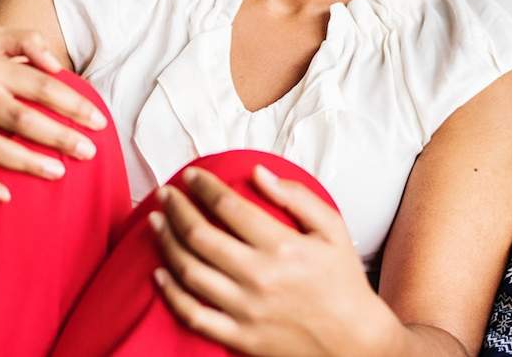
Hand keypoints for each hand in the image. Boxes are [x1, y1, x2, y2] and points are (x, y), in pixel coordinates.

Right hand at [0, 25, 106, 200]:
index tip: (98, 121)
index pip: (39, 85)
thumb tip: (57, 66)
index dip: (72, 104)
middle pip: (20, 118)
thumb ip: (27, 41)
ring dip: (27, 163)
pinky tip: (7, 196)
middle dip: (59, 137)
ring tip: (59, 173)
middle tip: (89, 152)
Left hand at [147, 164, 398, 355]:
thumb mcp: (332, 229)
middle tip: (165, 194)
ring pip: (189, 271)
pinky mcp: (239, 337)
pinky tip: (158, 273)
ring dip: (166, 242)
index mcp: (281, 246)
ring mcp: (245, 310)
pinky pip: (193, 314)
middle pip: (200, 236)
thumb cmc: (343, 282)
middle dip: (176, 209)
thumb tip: (258, 172)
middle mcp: (258, 277)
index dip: (203, 187)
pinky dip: (170, 293)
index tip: (190, 175)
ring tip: (156, 222)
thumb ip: (296, 196)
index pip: (228, 207)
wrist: (355, 344)